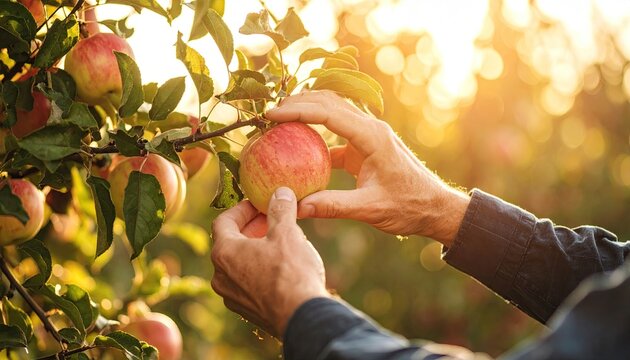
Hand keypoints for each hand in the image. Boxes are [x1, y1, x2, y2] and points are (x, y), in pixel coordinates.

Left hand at [210, 187, 329, 336]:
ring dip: (255, 250)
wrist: (302, 317)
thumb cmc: (291, 272)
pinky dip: (259, 271)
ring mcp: (232, 297)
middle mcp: (221, 276)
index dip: (242, 209)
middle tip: (271, 220)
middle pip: (230, 243)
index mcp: (224, 253)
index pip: (223, 221)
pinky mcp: (246, 311)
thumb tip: (280, 192)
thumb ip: (280, 209)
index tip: (260, 204)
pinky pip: (247, 283)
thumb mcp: (287, 232)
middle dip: (250, 229)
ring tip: (279, 243)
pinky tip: (281, 268)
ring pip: (238, 265)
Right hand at [266, 91, 469, 245]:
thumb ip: (333, 206)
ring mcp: (369, 134)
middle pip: (329, 102)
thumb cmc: (409, 206)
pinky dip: (316, 133)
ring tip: (279, 120)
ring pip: (334, 111)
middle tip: (268, 114)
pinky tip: (298, 144)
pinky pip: (337, 131)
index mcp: (373, 137)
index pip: (329, 113)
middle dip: (298, 103)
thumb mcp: (370, 209)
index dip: (297, 110)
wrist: (435, 207)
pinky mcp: (367, 145)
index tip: (271, 115)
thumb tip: (297, 208)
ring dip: (307, 111)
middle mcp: (371, 128)